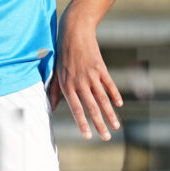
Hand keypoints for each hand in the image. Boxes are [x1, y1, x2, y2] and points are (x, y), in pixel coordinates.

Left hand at [48, 6, 123, 140]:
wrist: (74, 32)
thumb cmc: (62, 54)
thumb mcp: (55, 72)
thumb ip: (54, 91)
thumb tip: (51, 108)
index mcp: (67, 85)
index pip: (76, 109)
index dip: (83, 124)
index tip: (89, 137)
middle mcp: (79, 82)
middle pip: (92, 108)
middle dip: (100, 125)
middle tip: (106, 138)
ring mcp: (91, 75)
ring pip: (103, 99)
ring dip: (110, 114)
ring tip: (116, 127)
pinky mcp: (101, 67)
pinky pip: (109, 84)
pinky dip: (115, 95)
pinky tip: (119, 105)